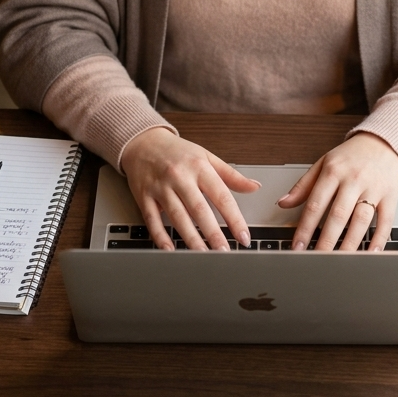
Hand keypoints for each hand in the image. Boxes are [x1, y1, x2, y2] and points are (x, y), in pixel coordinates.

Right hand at [121, 126, 259, 251]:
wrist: (143, 141)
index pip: (222, 196)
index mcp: (199, 167)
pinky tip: (170, 249)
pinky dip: (160, 236)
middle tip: (224, 252)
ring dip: (191, 238)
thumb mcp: (206, 156)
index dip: (234, 219)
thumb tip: (254, 186)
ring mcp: (161, 188)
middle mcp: (180, 177)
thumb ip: (231, 174)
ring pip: (178, 217)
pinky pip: (152, 219)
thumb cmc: (177, 151)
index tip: (244, 237)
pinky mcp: (144, 196)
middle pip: (199, 209)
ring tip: (203, 255)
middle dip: (213, 233)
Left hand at [279, 133, 397, 252]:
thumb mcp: (323, 163)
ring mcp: (374, 188)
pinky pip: (386, 221)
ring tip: (340, 262)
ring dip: (349, 244)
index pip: (315, 204)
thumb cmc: (351, 155)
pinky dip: (379, 239)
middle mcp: (353, 180)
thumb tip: (283, 203)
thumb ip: (303, 185)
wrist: (384, 141)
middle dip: (326, 241)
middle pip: (338, 216)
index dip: (305, 228)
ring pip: (361, 221)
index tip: (297, 247)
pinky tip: (370, 253)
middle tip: (317, 260)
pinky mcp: (391, 196)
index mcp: (333, 171)